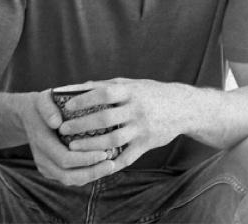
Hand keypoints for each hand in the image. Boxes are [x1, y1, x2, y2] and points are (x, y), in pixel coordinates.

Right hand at [16, 91, 114, 186]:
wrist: (29, 116)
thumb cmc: (42, 105)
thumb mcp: (43, 100)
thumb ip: (48, 108)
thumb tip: (57, 122)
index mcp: (41, 142)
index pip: (64, 158)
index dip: (85, 159)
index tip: (105, 153)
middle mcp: (41, 158)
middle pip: (68, 176)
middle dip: (92, 172)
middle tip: (112, 164)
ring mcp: (45, 166)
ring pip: (70, 180)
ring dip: (91, 175)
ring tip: (110, 166)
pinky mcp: (51, 170)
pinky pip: (70, 178)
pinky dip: (86, 174)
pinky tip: (102, 166)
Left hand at [56, 78, 190, 171]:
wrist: (184, 108)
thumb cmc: (153, 93)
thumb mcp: (134, 84)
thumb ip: (108, 86)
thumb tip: (78, 88)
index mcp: (132, 92)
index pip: (104, 94)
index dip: (84, 100)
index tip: (67, 107)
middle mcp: (137, 109)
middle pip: (105, 118)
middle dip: (81, 125)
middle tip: (63, 130)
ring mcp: (143, 128)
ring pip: (113, 139)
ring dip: (90, 145)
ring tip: (73, 147)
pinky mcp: (147, 143)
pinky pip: (127, 156)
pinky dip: (111, 162)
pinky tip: (95, 163)